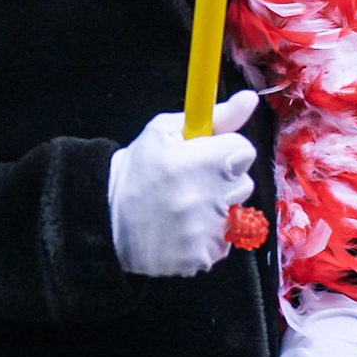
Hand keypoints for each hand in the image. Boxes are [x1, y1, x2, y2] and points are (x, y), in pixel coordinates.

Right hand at [107, 92, 257, 276]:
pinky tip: (185, 230)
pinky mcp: (204, 257)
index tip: (206, 156)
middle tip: (192, 182)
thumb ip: (215, 117)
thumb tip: (250, 99)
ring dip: (218, 209)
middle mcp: (206, 198)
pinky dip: (209, 237)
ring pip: (235, 213)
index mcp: (197, 162)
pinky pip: (224, 241)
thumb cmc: (137, 170)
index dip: (225, 150)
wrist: (106, 221)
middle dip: (223, 179)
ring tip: (186, 208)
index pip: (244, 150)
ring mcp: (207, 232)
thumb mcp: (164, 131)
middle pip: (243, 183)